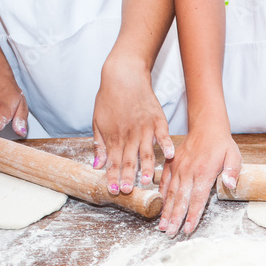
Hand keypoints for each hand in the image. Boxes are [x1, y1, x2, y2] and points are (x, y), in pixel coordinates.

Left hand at [93, 56, 175, 194]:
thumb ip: (100, 146)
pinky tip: (169, 156)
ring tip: (147, 181)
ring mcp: (145, 128)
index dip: (112, 176)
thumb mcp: (98, 122)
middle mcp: (129, 135)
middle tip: (127, 190)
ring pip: (146, 152)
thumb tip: (97, 165)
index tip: (113, 190)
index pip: (113, 161)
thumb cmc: (109, 98)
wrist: (123, 76)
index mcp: (114, 137)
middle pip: (128, 160)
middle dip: (127, 176)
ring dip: (147, 167)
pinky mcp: (158, 120)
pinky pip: (163, 135)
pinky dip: (166, 145)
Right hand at [159, 123, 240, 236]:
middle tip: (170, 233)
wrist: (206, 126)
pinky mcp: (171, 164)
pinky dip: (161, 195)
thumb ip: (233, 171)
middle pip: (181, 199)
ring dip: (166, 210)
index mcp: (204, 172)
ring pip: (170, 193)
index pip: (197, 199)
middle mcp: (188, 171)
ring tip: (162, 226)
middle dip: (175, 218)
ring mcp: (178, 168)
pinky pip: (164, 181)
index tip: (187, 229)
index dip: (192, 215)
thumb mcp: (234, 155)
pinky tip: (159, 207)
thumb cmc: (222, 144)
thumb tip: (231, 185)